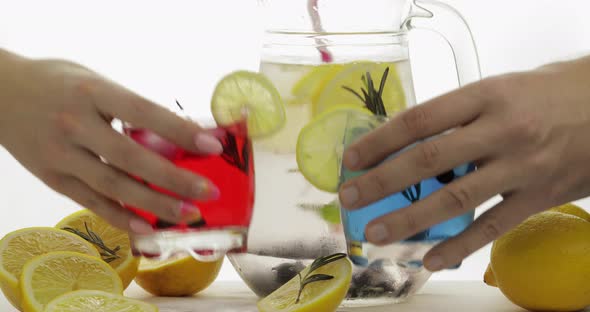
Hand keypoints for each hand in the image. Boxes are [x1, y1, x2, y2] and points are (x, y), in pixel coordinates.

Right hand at [0, 50, 221, 232]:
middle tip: (208, 192)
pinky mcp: (51, 178)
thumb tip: (178, 130)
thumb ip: (129, 105)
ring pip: (113, 186)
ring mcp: (60, 155)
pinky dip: (121, 217)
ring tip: (188, 215)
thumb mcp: (95, 81)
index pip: (144, 112)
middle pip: (131, 157)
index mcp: (92, 92)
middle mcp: (75, 124)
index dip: (180, 131)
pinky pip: (90, 202)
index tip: (212, 146)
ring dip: (155, 204)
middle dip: (174, 178)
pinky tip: (148, 229)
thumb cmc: (57, 83)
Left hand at [338, 55, 589, 270]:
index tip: (352, 158)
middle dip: (382, 182)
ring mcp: (521, 167)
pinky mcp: (538, 197)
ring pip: (456, 199)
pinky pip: (492, 227)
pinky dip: (458, 246)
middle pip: (429, 159)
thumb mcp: (499, 89)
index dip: (380, 140)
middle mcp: (502, 130)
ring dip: (409, 219)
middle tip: (349, 198)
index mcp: (486, 96)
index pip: (420, 119)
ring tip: (376, 234)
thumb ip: (457, 114)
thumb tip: (406, 140)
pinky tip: (430, 259)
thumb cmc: (546, 95)